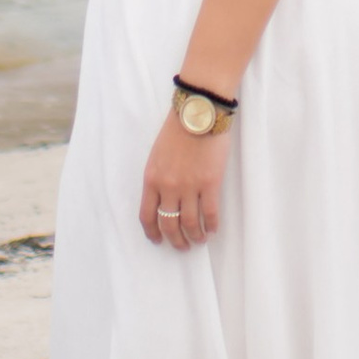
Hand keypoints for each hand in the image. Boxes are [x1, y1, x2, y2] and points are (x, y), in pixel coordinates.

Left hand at [140, 111, 229, 251]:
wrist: (199, 112)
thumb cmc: (178, 129)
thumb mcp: (157, 154)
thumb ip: (158, 177)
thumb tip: (164, 198)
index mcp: (152, 179)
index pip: (147, 215)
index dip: (152, 232)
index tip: (158, 240)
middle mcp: (168, 187)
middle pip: (168, 224)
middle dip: (175, 240)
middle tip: (182, 246)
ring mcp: (189, 186)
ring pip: (189, 224)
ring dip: (194, 237)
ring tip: (199, 240)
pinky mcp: (210, 183)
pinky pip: (210, 214)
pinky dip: (211, 226)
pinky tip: (212, 229)